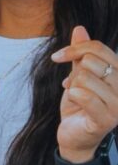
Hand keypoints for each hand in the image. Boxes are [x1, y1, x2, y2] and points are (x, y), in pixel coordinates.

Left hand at [52, 26, 117, 162]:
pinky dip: (71, 96)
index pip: (98, 49)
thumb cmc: (78, 105)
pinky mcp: (107, 119)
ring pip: (84, 78)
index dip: (75, 49)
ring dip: (72, 87)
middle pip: (91, 62)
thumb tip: (79, 28)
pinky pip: (82, 95)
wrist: (74, 136)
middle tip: (72, 86)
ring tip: (75, 97)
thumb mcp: (78, 76)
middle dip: (74, 73)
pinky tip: (73, 103)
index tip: (57, 57)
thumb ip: (80, 55)